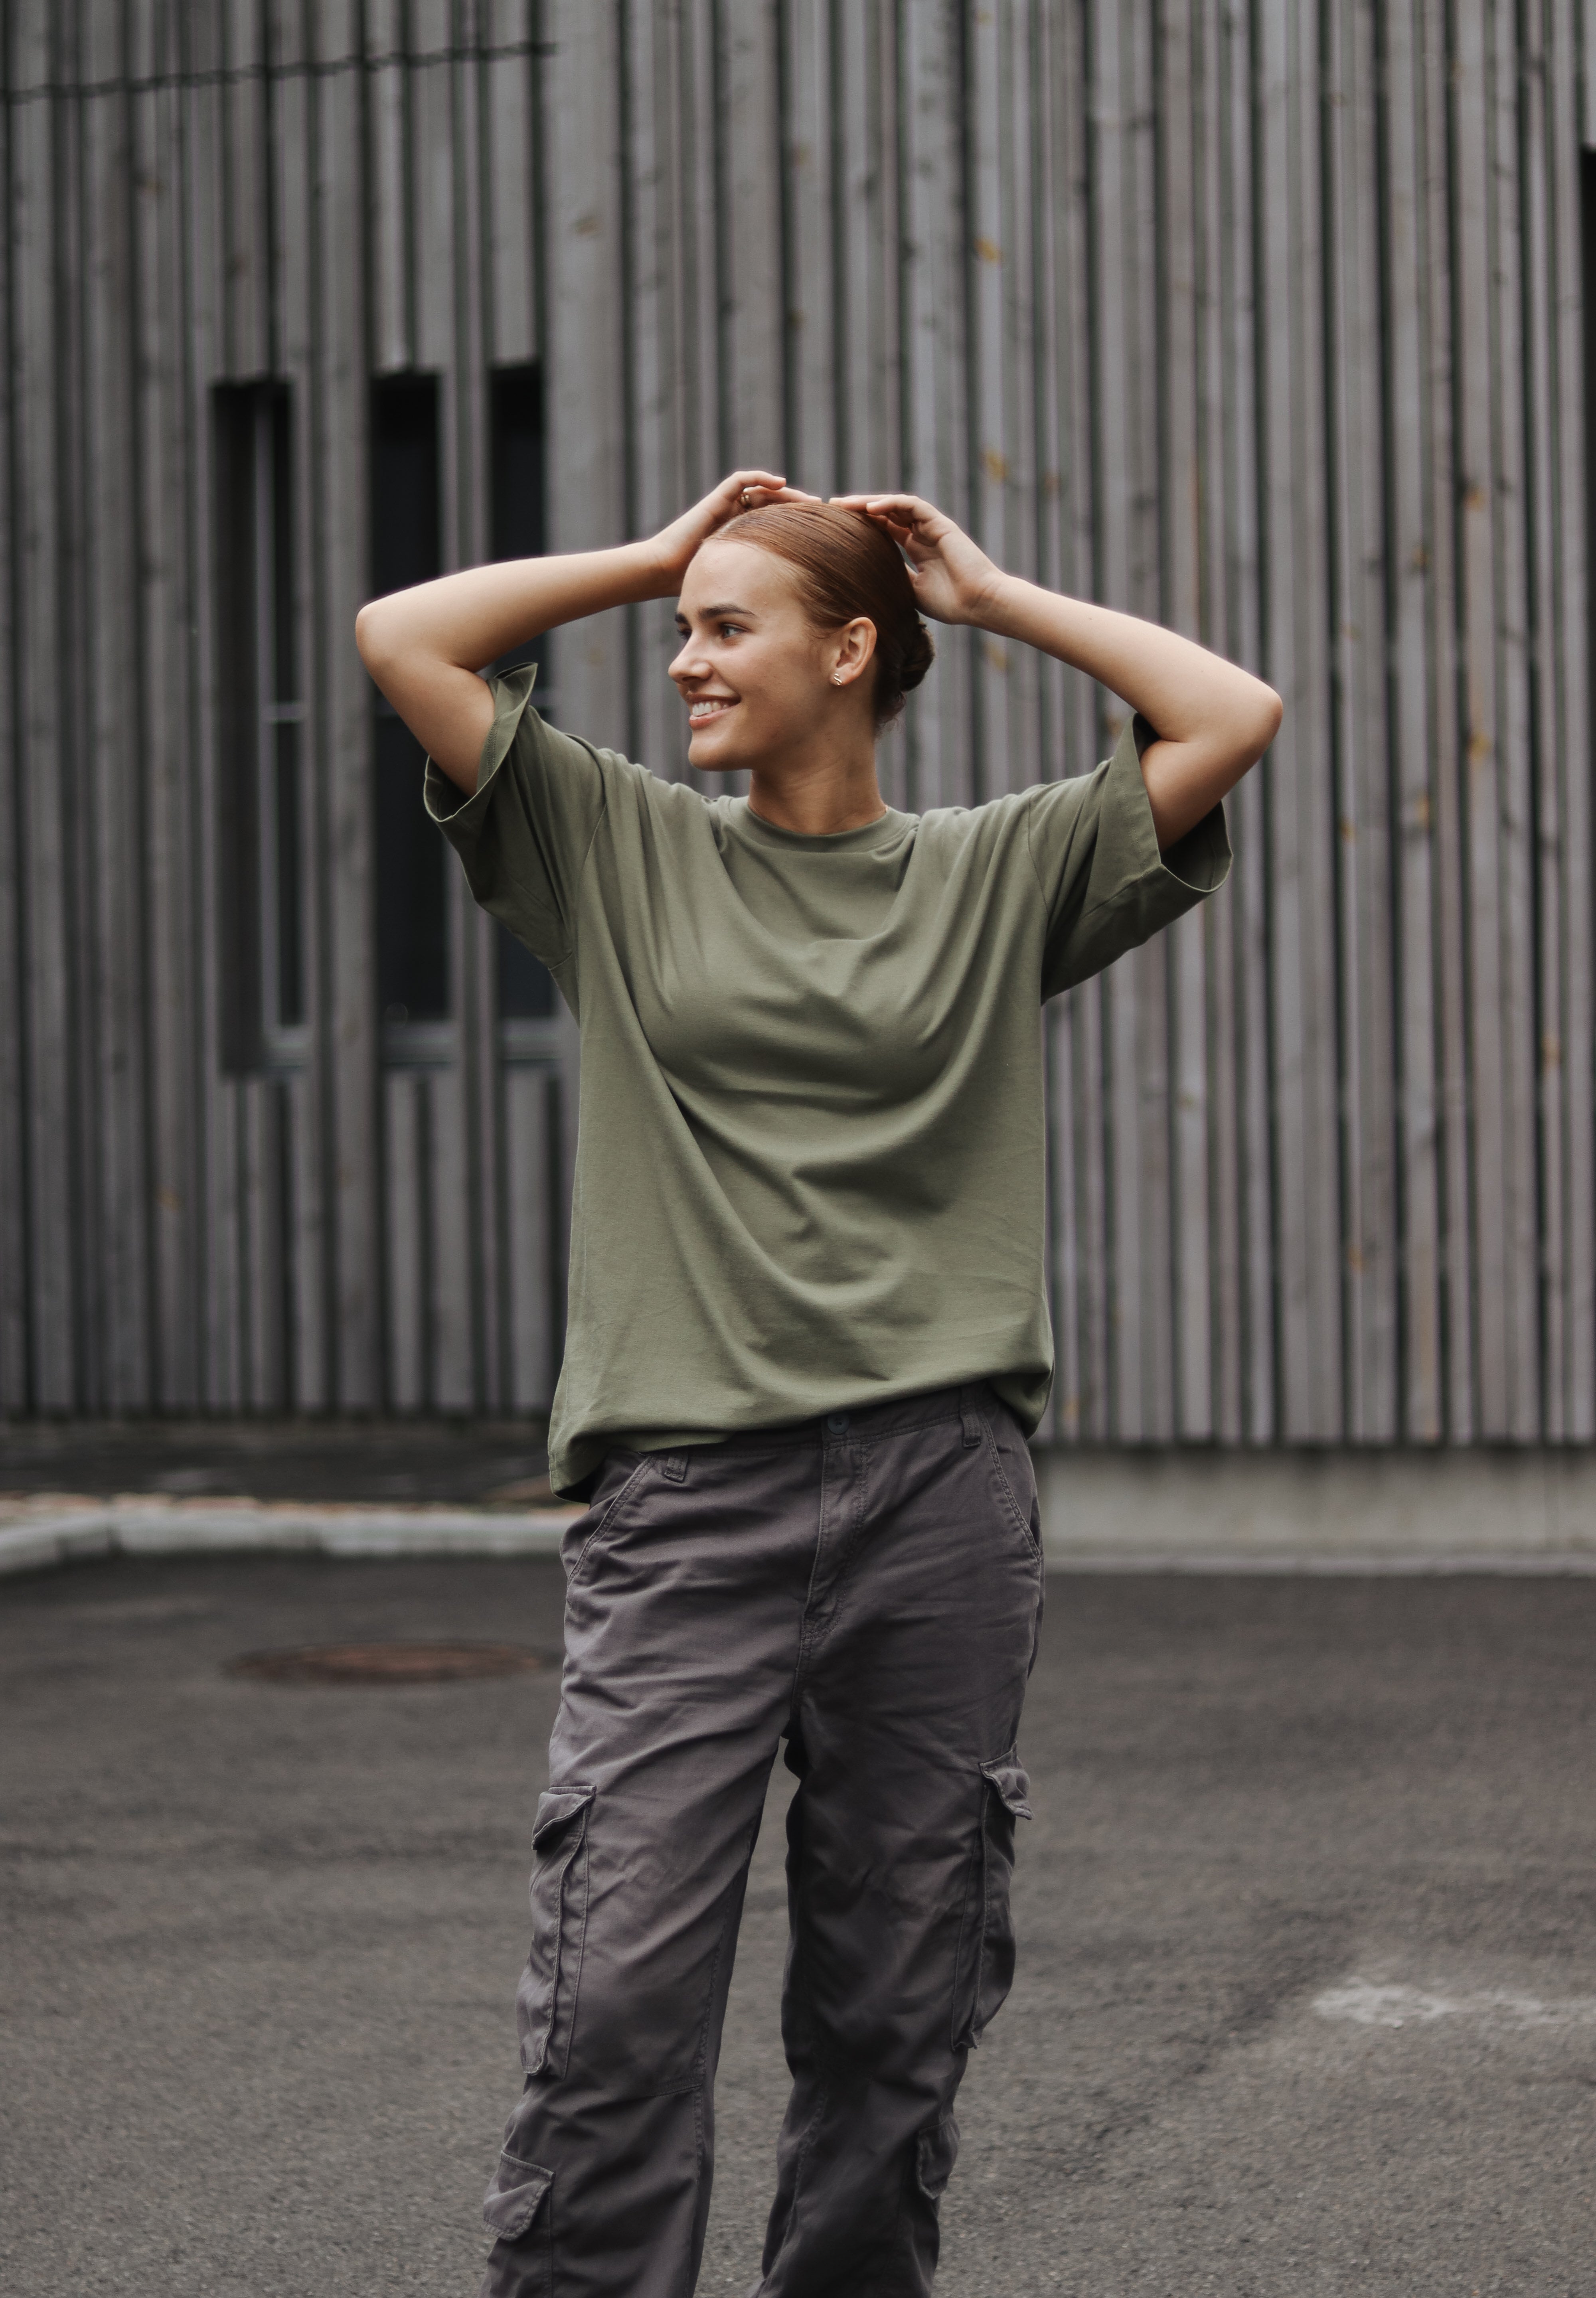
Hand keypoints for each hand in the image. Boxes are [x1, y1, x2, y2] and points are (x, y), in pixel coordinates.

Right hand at [648, 471, 819, 588]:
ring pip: (762, 489)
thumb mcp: (734, 584)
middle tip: (821, 512)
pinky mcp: (715, 498)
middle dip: (797, 507)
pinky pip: (741, 480)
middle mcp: (734, 517)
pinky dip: (760, 477)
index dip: (794, 525)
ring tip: (809, 500)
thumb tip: (781, 611)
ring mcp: (725, 505)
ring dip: (786, 492)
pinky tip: (781, 483)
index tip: (817, 533)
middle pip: (773, 503)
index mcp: (740, 536)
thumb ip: (754, 586)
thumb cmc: (693, 583)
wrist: (664, 571)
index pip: (773, 523)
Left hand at [829, 493, 1001, 625]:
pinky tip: (870, 509)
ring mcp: (932, 527)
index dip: (862, 526)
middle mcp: (923, 534)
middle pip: (887, 513)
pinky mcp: (941, 523)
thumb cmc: (951, 603)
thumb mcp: (912, 590)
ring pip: (896, 505)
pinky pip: (912, 505)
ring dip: (870, 502)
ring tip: (845, 504)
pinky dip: (891, 504)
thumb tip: (868, 574)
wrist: (979, 603)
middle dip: (859, 509)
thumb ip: (895, 575)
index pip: (885, 529)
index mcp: (917, 549)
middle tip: (832, 507)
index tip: (836, 528)